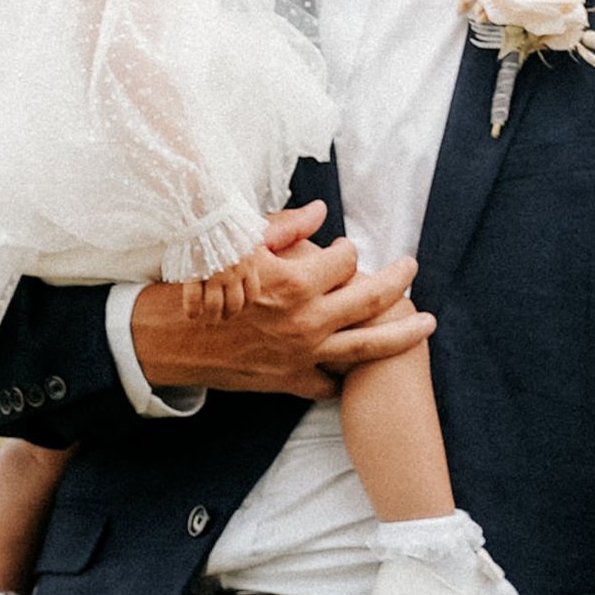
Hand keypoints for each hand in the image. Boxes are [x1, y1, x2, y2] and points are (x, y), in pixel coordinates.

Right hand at [129, 202, 433, 397]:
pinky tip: (364, 368)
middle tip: (412, 268)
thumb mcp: (237, 244)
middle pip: (371, 299)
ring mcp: (302, 354)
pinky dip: (347, 375)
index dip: (348, 250)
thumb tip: (321, 212)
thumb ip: (285, 226)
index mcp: (294, 283)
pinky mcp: (290, 379)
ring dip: (403, 333)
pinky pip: (330, 382)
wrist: (167, 337)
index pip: (345, 261)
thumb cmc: (200, 283)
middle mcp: (306, 321)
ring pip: (368, 347)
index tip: (346, 249)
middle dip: (398, 281)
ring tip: (428, 322)